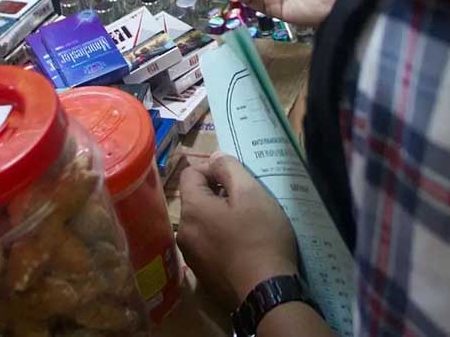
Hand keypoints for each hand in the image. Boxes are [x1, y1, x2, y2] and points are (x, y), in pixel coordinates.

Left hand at [178, 154, 298, 309]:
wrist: (265, 292)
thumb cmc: (260, 237)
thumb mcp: (251, 193)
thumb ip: (230, 168)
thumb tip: (214, 157)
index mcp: (192, 209)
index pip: (190, 173)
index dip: (214, 170)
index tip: (238, 180)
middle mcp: (184, 232)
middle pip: (196, 199)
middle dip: (218, 195)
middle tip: (248, 203)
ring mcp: (191, 256)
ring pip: (202, 222)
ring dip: (221, 218)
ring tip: (248, 226)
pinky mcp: (203, 274)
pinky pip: (208, 245)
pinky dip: (222, 240)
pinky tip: (243, 248)